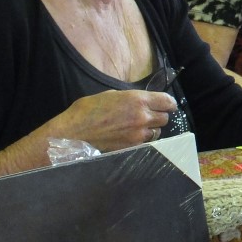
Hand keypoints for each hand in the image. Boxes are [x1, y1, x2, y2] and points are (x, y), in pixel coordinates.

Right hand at [54, 89, 177, 150]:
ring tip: (140, 127)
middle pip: (165, 118)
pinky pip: (147, 143)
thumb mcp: (111, 95)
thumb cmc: (87, 110)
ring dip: (152, 129)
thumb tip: (141, 101)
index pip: (167, 102)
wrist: (73, 133)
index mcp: (138, 100)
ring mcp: (138, 134)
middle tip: (151, 116)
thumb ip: (130, 98)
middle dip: (160, 116)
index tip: (167, 105)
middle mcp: (142, 117)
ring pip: (158, 132)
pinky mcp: (132, 147)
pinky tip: (133, 137)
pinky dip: (144, 140)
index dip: (169, 103)